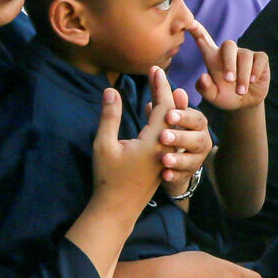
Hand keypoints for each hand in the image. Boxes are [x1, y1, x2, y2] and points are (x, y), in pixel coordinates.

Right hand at [89, 69, 171, 212]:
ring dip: (169, 106)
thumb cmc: (108, 177)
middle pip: (173, 114)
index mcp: (154, 140)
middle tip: (159, 74)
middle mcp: (165, 146)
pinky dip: (164, 120)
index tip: (155, 69)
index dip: (160, 86)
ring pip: (173, 126)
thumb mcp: (104, 145)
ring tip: (163, 90)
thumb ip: (110, 117)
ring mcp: (166, 155)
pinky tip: (155, 114)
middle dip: (166, 92)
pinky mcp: (162, 161)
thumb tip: (111, 91)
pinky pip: (169, 135)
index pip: (164, 107)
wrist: (119, 207)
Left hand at [151, 89, 211, 195]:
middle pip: (196, 138)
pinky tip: (164, 175)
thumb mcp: (165, 117)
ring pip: (192, 160)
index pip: (191, 116)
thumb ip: (162, 99)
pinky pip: (182, 177)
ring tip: (163, 158)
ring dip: (178, 158)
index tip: (168, 114)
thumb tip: (156, 73)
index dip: (181, 115)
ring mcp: (194, 160)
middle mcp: (199, 142)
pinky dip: (174, 176)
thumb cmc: (168, 133)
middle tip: (163, 135)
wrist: (174, 165)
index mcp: (193, 124)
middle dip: (181, 136)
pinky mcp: (185, 175)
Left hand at [191, 20, 269, 110]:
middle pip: (228, 44)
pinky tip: (252, 80)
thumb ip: (205, 88)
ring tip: (240, 90)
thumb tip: (203, 77)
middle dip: (229, 63)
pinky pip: (259, 58)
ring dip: (242, 74)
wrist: (245, 103)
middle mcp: (229, 53)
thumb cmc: (225, 96)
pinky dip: (256, 71)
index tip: (189, 21)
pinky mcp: (260, 59)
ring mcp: (245, 54)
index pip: (203, 39)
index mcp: (212, 58)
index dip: (196, 29)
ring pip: (244, 56)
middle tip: (229, 80)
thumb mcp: (212, 96)